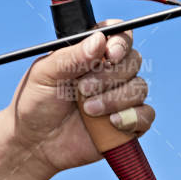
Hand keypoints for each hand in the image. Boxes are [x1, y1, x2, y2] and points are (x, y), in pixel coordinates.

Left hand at [6, 24, 154, 178]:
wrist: (34, 144)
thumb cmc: (36, 104)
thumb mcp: (45, 74)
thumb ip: (71, 56)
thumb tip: (99, 40)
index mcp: (92, 53)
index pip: (120, 35)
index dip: (121, 42)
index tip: (110, 55)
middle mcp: (110, 72)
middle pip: (133, 60)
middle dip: (110, 76)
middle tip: (83, 90)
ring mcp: (120, 98)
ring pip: (140, 88)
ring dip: (116, 99)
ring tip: (88, 111)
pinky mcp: (126, 124)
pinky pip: (146, 116)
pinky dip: (133, 118)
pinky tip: (112, 123)